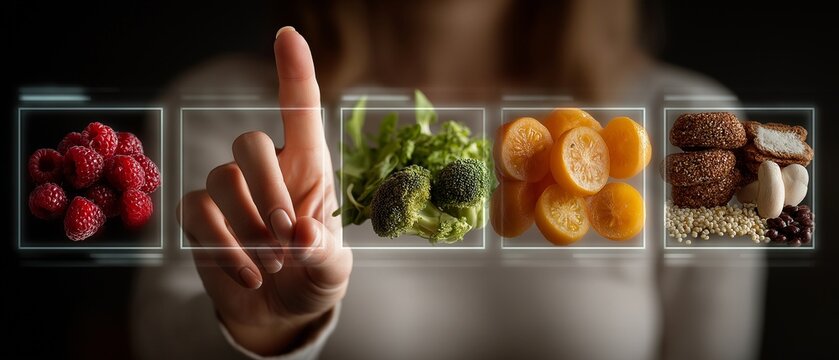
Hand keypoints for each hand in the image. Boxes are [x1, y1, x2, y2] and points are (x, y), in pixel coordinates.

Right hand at [178, 27, 351, 355]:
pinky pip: (197, 214)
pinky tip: (249, 274)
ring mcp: (228, 191)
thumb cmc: (313, 274)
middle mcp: (266, 169)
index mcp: (309, 167)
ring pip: (219, 179)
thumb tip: (300, 235)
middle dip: (269, 192)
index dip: (293, 72)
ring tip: (273, 263)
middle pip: (248, 142)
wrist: (280, 310)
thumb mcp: (333, 268)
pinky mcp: (199, 218)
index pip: (298, 111)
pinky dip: (224, 248)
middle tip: (288, 240)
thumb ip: (323, 252)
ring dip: (248, 227)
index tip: (287, 34)